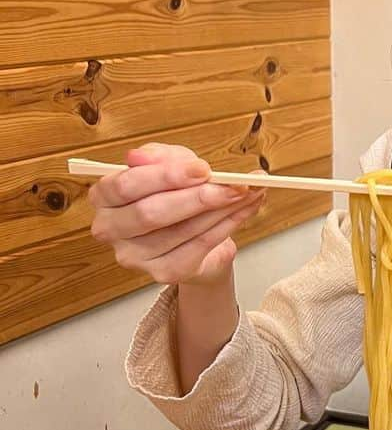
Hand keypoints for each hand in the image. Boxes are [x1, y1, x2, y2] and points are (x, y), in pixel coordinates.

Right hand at [87, 143, 265, 286]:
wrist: (194, 235)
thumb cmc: (175, 194)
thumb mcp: (170, 165)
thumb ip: (160, 157)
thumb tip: (141, 156)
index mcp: (104, 197)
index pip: (126, 186)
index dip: (166, 176)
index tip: (203, 168)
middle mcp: (110, 229)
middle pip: (151, 214)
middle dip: (197, 198)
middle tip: (234, 185)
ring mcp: (135, 256)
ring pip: (182, 231)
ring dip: (222, 209)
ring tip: (250, 192)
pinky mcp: (163, 272)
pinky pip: (200, 247)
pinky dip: (228, 225)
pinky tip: (245, 209)